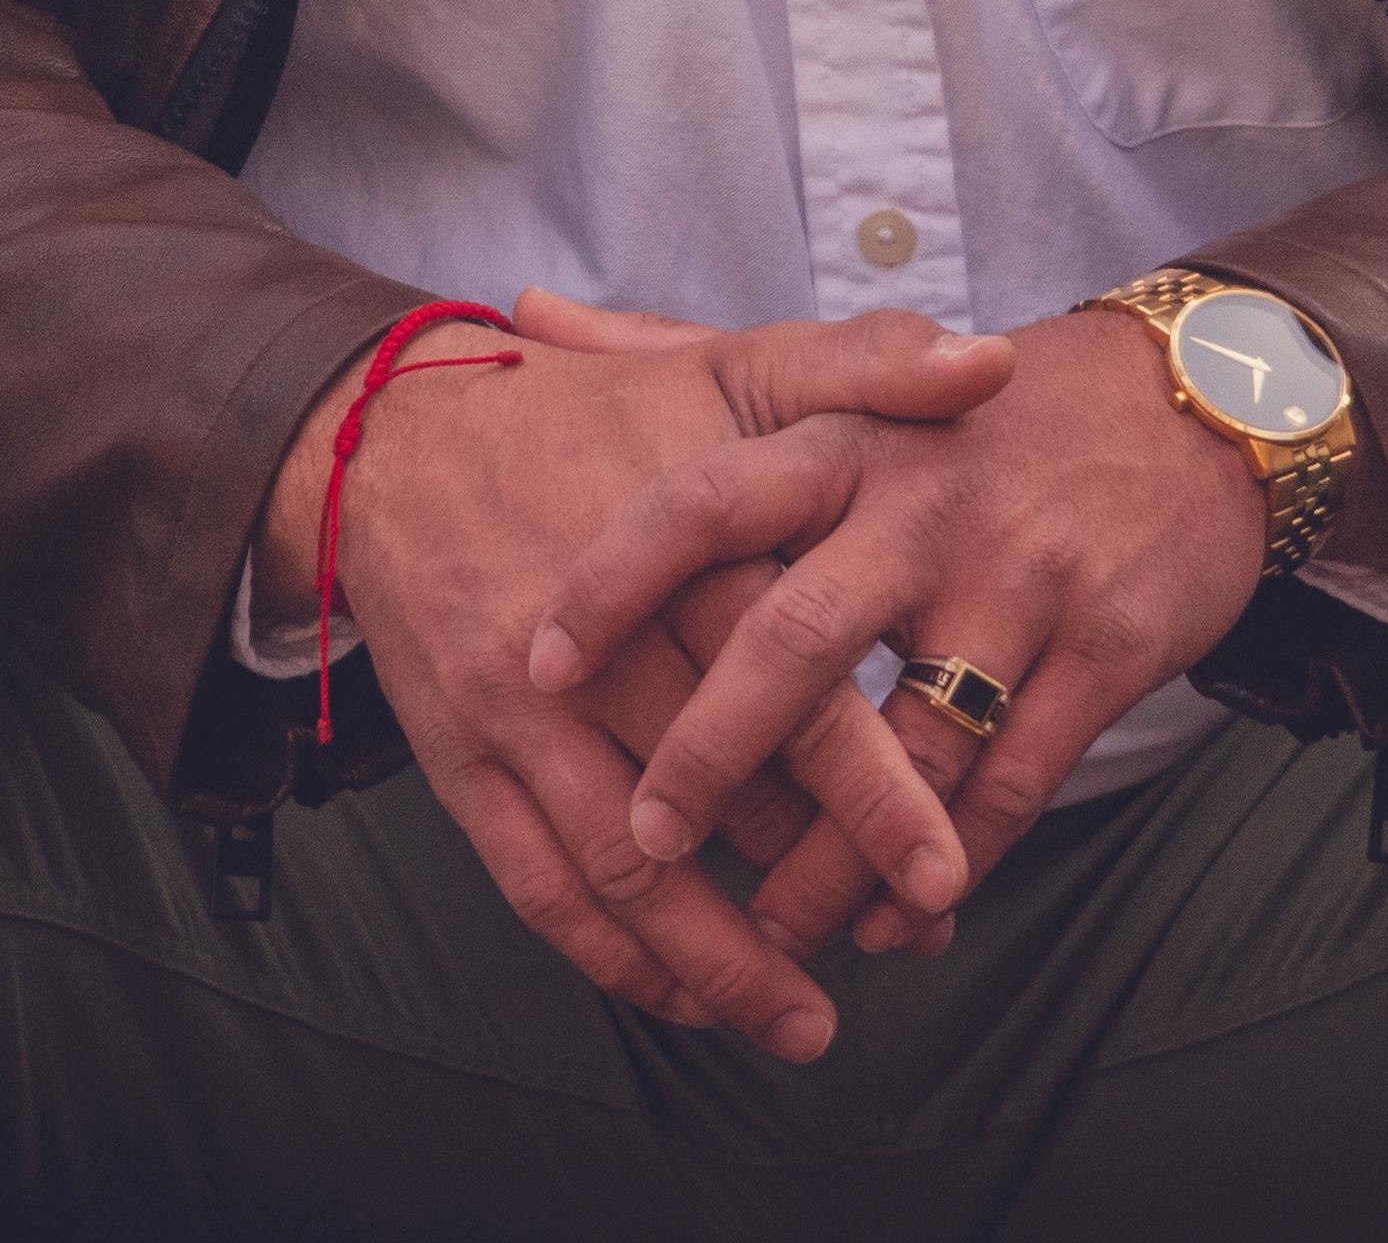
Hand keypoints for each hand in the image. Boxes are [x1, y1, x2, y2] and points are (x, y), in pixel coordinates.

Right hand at [268, 297, 1008, 1055]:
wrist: (392, 437)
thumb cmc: (585, 411)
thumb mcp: (725, 366)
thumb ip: (864, 370)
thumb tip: (995, 365)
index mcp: (677, 556)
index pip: (791, 684)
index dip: (870, 787)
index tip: (948, 867)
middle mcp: (597, 649)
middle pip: (717, 797)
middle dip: (815, 890)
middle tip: (906, 945)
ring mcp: (520, 718)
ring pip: (624, 869)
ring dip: (716, 959)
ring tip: (805, 1022)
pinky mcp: (464, 764)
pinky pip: (538, 889)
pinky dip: (612, 958)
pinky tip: (682, 1001)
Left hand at [520, 297, 1271, 951]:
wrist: (1201, 405)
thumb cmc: (987, 408)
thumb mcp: (836, 365)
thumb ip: (675, 356)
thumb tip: (518, 307)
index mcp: (847, 437)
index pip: (706, 499)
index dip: (616, 580)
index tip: (538, 665)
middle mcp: (926, 505)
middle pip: (796, 641)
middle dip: (712, 755)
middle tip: (646, 840)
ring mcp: (1023, 581)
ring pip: (904, 748)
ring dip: (833, 854)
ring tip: (772, 927)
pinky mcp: (1108, 650)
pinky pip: (1011, 785)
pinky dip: (947, 864)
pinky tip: (895, 913)